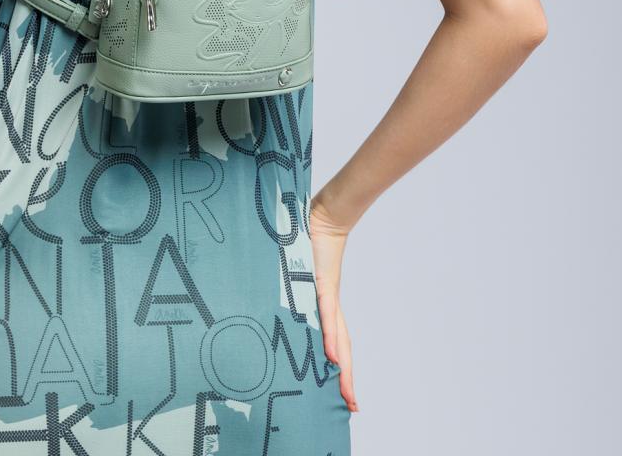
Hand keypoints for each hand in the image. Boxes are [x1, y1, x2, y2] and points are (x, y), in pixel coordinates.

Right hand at [309, 197, 358, 413]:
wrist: (323, 215)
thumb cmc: (307, 239)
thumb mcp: (294, 270)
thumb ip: (289, 284)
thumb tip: (270, 294)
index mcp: (323, 304)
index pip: (334, 341)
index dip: (339, 367)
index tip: (345, 394)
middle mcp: (329, 305)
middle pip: (340, 348)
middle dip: (345, 378)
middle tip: (351, 406)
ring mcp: (327, 295)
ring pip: (337, 337)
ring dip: (341, 366)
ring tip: (345, 392)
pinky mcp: (323, 283)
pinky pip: (326, 314)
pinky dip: (329, 335)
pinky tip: (331, 355)